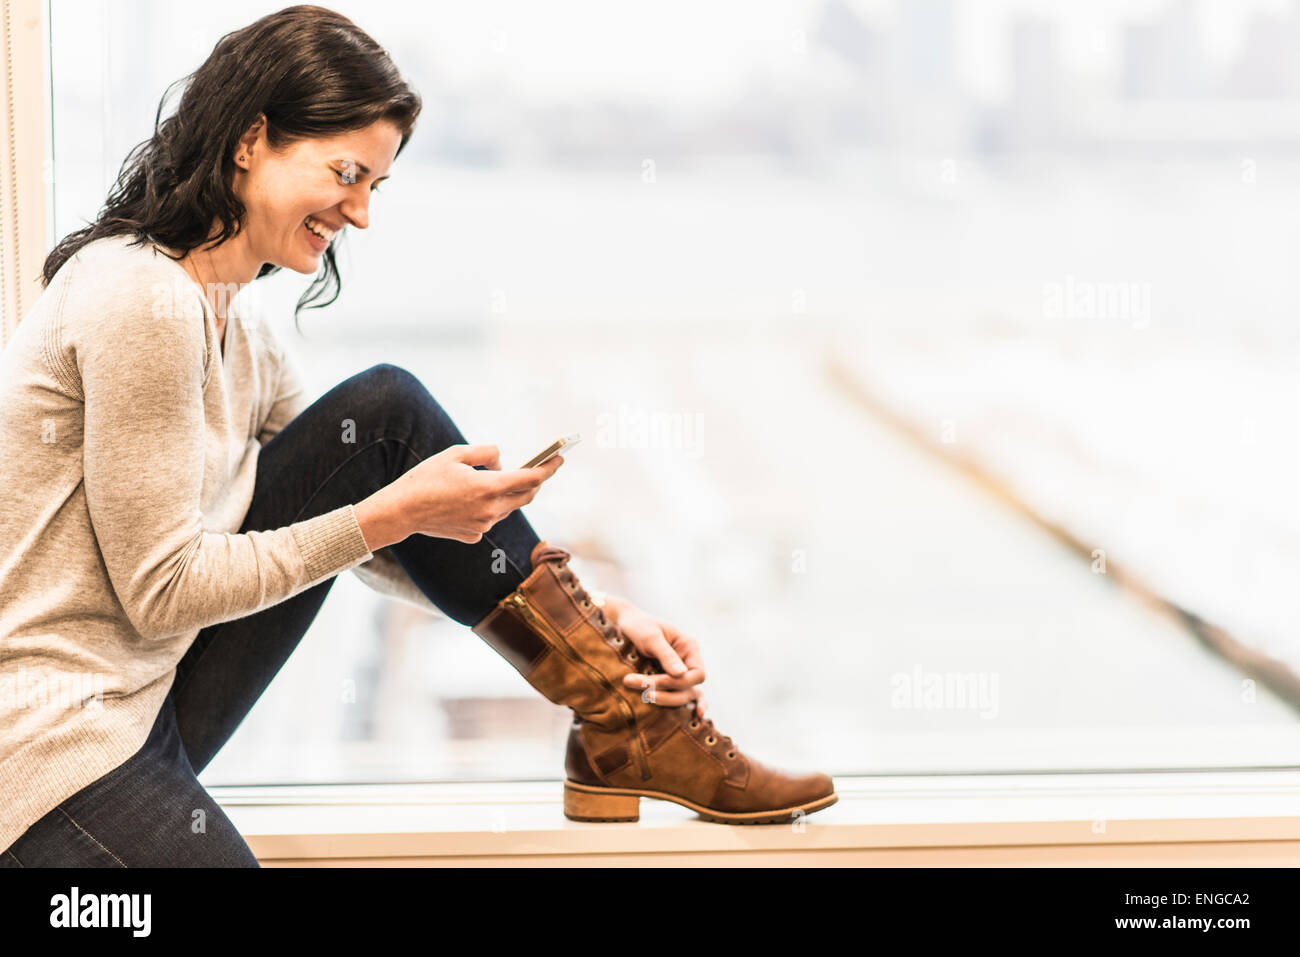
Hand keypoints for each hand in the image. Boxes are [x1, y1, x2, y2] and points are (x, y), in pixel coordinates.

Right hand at [376, 443, 562, 544]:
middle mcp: (490, 510)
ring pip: (508, 507)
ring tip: (499, 477)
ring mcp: (484, 526)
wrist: (401, 511)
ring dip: (509, 492)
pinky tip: (472, 498)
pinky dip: (489, 506)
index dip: (548, 468)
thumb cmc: (426, 478)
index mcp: (488, 487)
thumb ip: (486, 453)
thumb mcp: (456, 453)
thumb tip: (502, 463)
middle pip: (526, 496)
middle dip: (536, 481)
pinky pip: (490, 517)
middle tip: (541, 467)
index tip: (560, 458)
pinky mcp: (474, 535)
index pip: (530, 478)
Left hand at [606, 596, 709, 716]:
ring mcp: (678, 672)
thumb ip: (666, 655)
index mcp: (689, 647)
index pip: (697, 674)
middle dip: (667, 692)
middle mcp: (688, 661)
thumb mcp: (651, 637)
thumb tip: (681, 675)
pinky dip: (675, 705)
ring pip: (682, 695)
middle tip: (642, 691)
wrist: (622, 624)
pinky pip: (675, 695)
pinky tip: (682, 720)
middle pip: (689, 688)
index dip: (678, 683)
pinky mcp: (666, 680)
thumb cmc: (637, 626)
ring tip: (645, 698)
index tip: (654, 682)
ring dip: (665, 699)